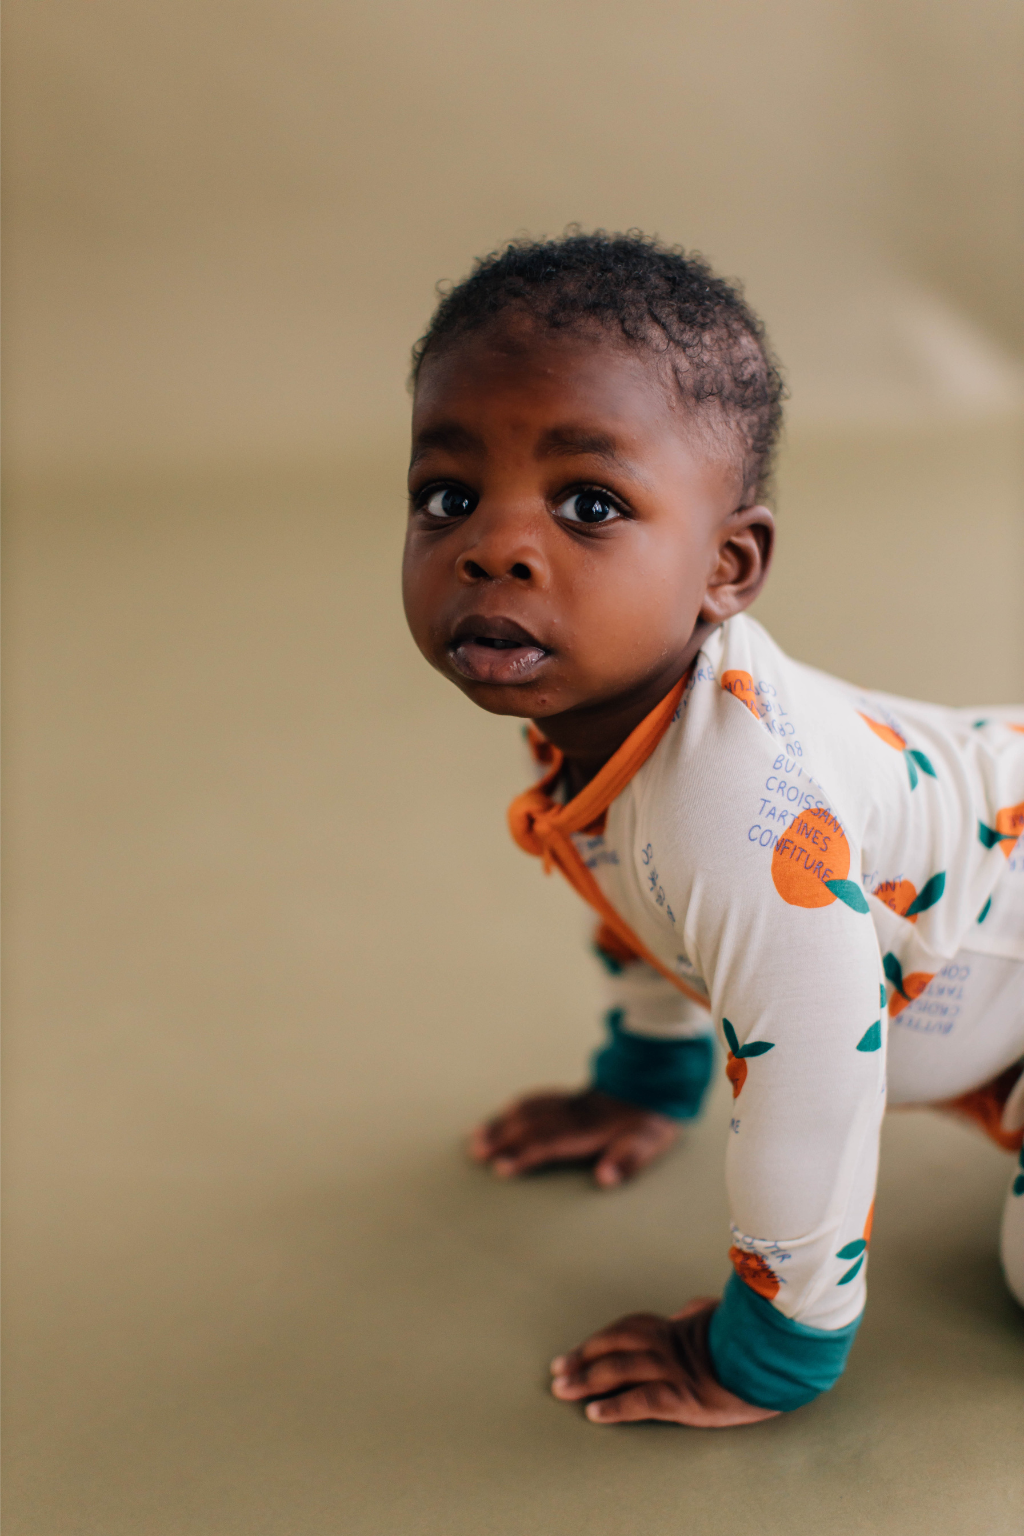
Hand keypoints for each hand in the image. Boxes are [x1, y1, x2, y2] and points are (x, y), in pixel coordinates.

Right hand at [468, 1088, 677, 1186]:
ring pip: (528, 1110)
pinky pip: (536, 1100)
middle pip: (530, 1125)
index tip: (500, 1169)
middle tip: (474, 1154)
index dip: (524, 1155)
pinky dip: (515, 1108)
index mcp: (590, 1128)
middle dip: (500, 1139)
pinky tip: (501, 1115)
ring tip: (475, 1138)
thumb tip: (604, 1178)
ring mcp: (568, 1102)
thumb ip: (628, 1161)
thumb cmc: (648, 1123)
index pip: (549, 1143)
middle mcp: (573, 1113)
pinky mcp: (568, 1097)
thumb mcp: (649, 1143)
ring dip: (501, 1124)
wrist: (653, 1085)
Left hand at [550, 1298, 779, 1427]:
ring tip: (563, 1391)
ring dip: (586, 1381)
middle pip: (612, 1347)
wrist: (772, 1354)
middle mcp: (665, 1346)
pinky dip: (615, 1408)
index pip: (625, 1330)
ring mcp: (671, 1370)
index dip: (598, 1340)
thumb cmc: (749, 1336)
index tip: (577, 1351)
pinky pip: (640, 1401)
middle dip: (581, 1358)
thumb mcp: (721, 1316)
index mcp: (674, 1328)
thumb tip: (686, 1310)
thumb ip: (698, 1312)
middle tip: (557, 1370)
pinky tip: (595, 1414)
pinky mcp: (682, 1396)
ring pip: (617, 1371)